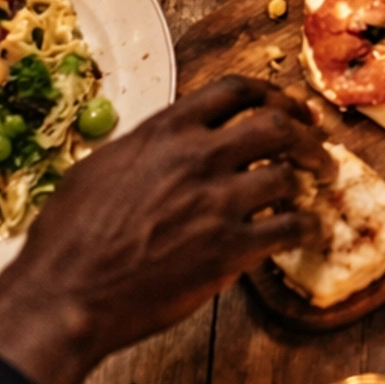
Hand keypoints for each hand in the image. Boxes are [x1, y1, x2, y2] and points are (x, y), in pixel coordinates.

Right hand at [0, 77, 326, 383]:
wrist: (65, 293)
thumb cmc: (68, 237)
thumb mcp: (101, 167)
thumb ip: (145, 149)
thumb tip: (165, 144)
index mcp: (165, 131)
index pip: (234, 90)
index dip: (271, 94)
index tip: (287, 107)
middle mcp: (197, 157)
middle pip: (275, 124)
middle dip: (305, 131)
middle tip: (319, 143)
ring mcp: (216, 203)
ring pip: (287, 174)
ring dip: (312, 176)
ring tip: (320, 184)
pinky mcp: (228, 250)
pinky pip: (288, 228)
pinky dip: (308, 227)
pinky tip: (312, 233)